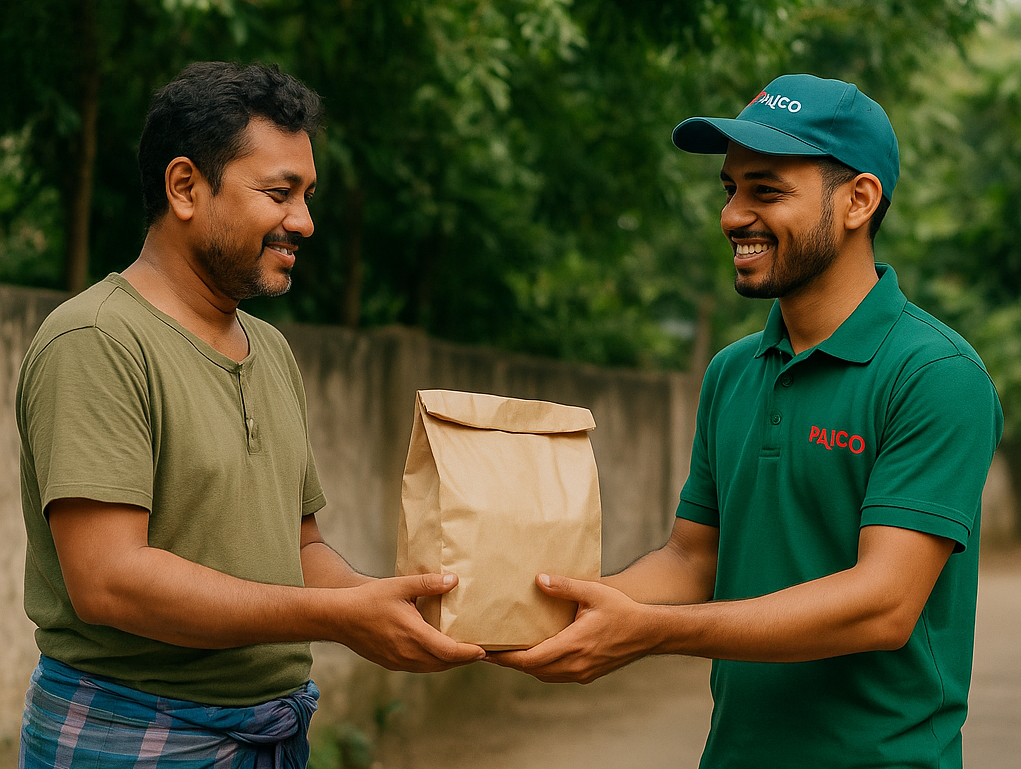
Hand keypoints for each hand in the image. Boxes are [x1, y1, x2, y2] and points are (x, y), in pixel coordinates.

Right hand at [337, 573, 485, 672]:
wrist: (338, 618)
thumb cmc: (369, 599)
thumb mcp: (400, 586)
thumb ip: (428, 583)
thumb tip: (454, 580)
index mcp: (413, 635)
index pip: (449, 652)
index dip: (469, 653)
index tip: (484, 650)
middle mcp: (408, 654)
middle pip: (444, 663)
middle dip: (464, 659)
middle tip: (481, 651)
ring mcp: (399, 661)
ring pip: (432, 668)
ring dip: (449, 662)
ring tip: (464, 652)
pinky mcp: (391, 663)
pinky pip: (419, 667)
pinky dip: (434, 662)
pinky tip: (438, 652)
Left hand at [486, 574, 654, 683]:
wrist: (650, 633)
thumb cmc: (622, 610)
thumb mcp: (594, 593)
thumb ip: (565, 587)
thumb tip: (539, 579)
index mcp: (573, 645)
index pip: (530, 659)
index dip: (505, 658)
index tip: (486, 651)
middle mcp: (575, 665)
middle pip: (532, 669)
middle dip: (509, 662)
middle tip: (487, 650)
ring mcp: (582, 673)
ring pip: (544, 674)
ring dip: (524, 665)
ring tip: (506, 652)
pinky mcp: (587, 674)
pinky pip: (556, 674)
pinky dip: (540, 667)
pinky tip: (534, 654)